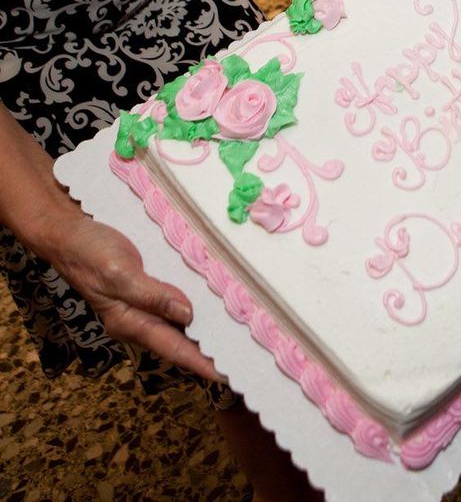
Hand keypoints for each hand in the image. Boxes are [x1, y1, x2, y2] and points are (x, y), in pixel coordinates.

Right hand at [38, 211, 219, 380]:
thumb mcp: (119, 273)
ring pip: (179, 322)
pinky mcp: (146, 287)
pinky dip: (195, 304)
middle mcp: (138, 319)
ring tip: (236, 334)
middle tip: (242, 357)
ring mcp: (142, 304)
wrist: (69, 234)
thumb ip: (152, 295)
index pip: (172, 348)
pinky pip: (174, 301)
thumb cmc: (89, 254)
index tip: (227, 375)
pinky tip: (213, 301)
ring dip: (204, 329)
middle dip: (207, 352)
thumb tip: (188, 315)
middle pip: (179, 340)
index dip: (200, 363)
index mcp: (129, 322)